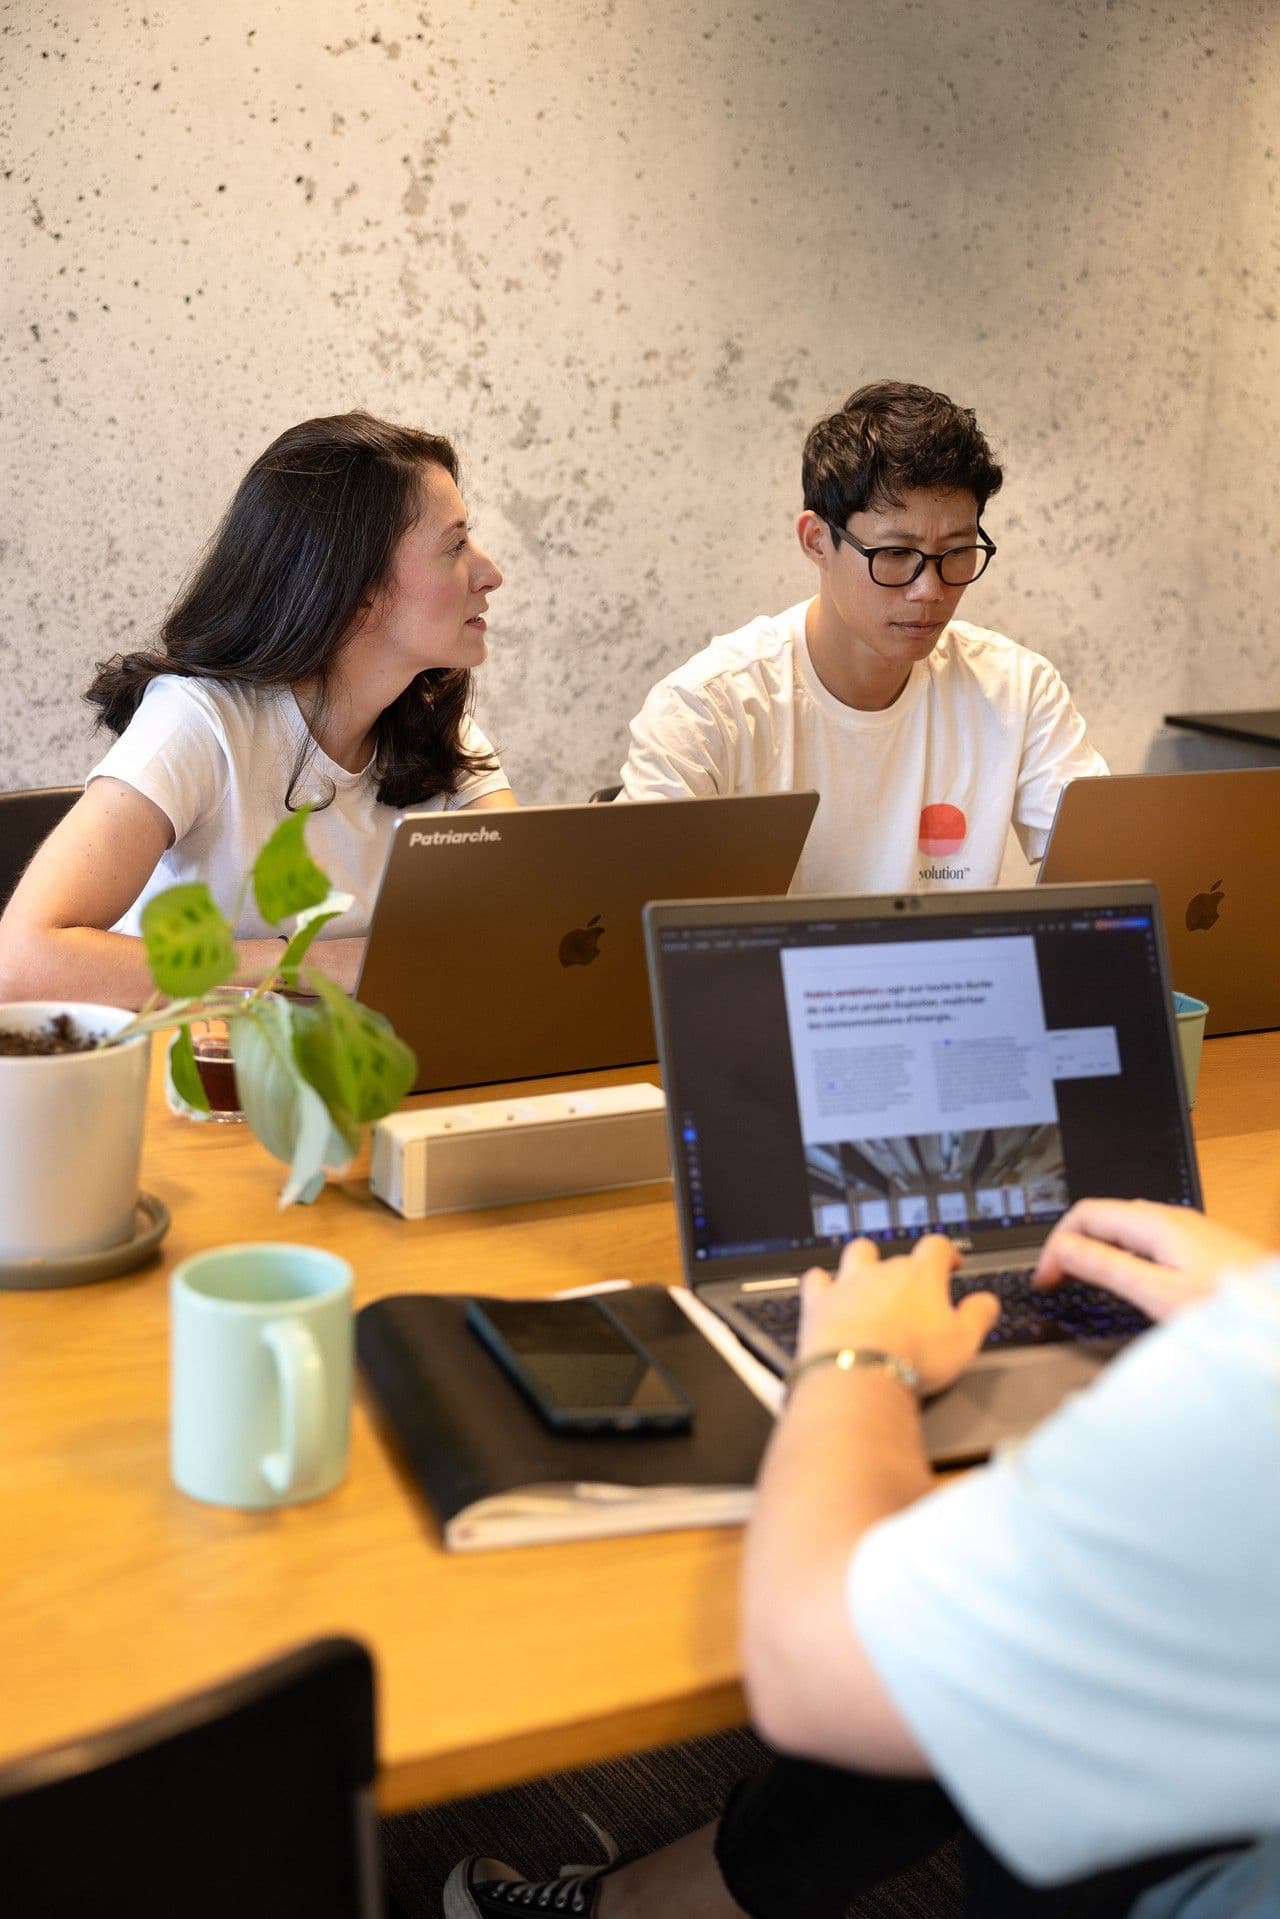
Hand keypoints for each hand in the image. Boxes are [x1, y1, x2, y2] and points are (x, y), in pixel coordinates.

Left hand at [798, 1235, 999, 1397]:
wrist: (860, 1374)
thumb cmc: (914, 1358)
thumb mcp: (963, 1341)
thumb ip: (978, 1316)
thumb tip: (987, 1302)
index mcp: (921, 1275)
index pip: (937, 1246)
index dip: (946, 1252)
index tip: (950, 1263)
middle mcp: (884, 1271)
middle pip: (897, 1255)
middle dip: (906, 1269)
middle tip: (913, 1291)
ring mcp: (849, 1282)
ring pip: (857, 1254)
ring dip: (864, 1261)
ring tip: (869, 1276)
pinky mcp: (820, 1301)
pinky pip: (817, 1278)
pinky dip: (822, 1282)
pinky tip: (824, 1288)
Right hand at [1033, 1199, 1268, 1322]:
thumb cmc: (1230, 1307)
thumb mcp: (1159, 1293)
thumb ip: (1108, 1268)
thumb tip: (1063, 1250)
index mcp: (1154, 1224)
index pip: (1084, 1214)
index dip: (1055, 1244)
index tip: (1044, 1279)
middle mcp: (1170, 1218)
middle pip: (1103, 1216)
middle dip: (1071, 1243)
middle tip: (1055, 1280)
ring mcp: (1188, 1229)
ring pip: (1125, 1227)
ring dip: (1095, 1247)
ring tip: (1081, 1279)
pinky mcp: (1201, 1245)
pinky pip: (1148, 1238)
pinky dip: (1122, 1254)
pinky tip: (1127, 1279)